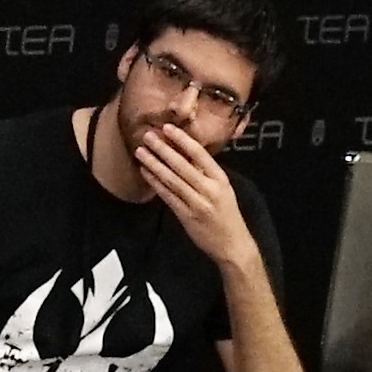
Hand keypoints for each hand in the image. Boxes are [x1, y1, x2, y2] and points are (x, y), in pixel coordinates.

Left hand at [131, 124, 258, 266]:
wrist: (231, 243)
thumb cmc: (226, 213)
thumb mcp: (223, 189)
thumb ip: (206, 173)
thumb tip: (187, 153)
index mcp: (220, 179)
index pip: (200, 154)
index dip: (183, 140)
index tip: (168, 128)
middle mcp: (209, 189)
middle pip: (182, 165)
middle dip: (163, 149)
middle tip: (148, 135)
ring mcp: (197, 203)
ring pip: (172, 180)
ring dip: (154, 164)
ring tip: (140, 152)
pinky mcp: (186, 216)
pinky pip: (167, 196)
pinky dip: (155, 183)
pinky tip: (145, 172)